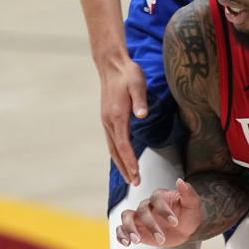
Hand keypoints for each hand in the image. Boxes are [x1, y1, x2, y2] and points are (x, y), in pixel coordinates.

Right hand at [100, 59, 148, 185]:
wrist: (112, 65)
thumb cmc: (128, 74)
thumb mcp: (137, 84)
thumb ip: (140, 100)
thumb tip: (142, 115)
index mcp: (117, 116)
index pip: (123, 145)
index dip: (130, 161)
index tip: (137, 174)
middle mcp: (109, 121)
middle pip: (116, 151)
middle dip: (126, 168)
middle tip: (136, 183)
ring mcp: (106, 120)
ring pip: (112, 147)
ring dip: (120, 163)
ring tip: (130, 177)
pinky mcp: (108, 118)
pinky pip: (112, 140)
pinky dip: (117, 153)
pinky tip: (123, 158)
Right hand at [116, 177, 202, 247]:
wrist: (184, 229)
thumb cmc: (188, 214)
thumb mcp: (193, 205)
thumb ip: (188, 193)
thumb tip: (180, 181)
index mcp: (160, 197)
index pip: (156, 199)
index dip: (164, 210)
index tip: (175, 222)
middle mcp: (147, 205)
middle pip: (142, 210)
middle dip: (151, 225)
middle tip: (162, 239)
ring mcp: (139, 216)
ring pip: (127, 217)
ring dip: (130, 228)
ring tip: (136, 241)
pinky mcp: (135, 228)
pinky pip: (121, 228)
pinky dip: (121, 235)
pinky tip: (126, 243)